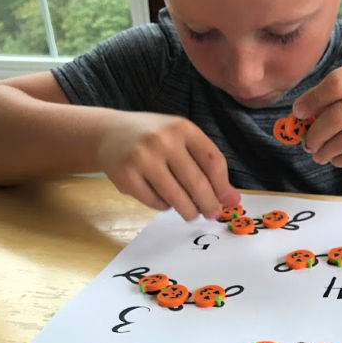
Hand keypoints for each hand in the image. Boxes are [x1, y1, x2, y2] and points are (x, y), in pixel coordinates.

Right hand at [97, 111, 239, 219]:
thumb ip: (207, 166)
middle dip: (209, 205)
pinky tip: (164, 199)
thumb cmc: (153, 139)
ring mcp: (143, 158)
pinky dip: (164, 207)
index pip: (213, 162)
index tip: (225, 201)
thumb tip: (233, 200)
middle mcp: (163, 140)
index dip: (222, 187)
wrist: (109, 134)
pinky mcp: (126, 176)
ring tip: (190, 213)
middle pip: (197, 183)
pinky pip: (156, 203)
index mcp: (182, 128)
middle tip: (211, 214)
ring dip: (188, 211)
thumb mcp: (181, 141)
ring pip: (177, 198)